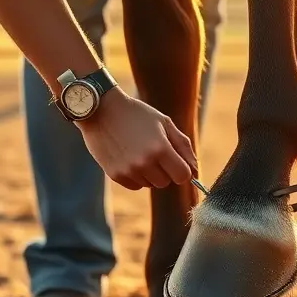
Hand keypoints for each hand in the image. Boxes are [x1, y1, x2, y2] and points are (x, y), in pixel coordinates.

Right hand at [75, 88, 196, 189]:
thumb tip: (195, 169)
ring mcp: (129, 170)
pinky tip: (129, 157)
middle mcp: (145, 162)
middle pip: (166, 182)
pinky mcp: (115, 175)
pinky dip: (136, 176)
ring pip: (151, 184)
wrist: (101, 110)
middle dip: (165, 170)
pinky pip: (135, 185)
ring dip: (150, 173)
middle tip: (155, 152)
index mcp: (160, 148)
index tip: (176, 160)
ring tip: (140, 151)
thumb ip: (183, 146)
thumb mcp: (164, 123)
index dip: (182, 169)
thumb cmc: (137, 114)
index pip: (183, 176)